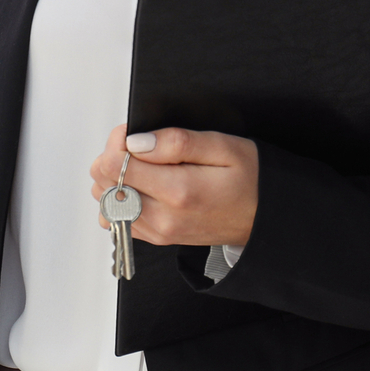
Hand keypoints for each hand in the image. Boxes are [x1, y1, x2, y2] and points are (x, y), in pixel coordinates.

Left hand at [89, 124, 258, 247]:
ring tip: (144, 167)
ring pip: (105, 202)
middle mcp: (162, 217)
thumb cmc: (251, 182)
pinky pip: (117, 219)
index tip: (133, 133)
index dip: (117, 141)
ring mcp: (157, 231)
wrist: (268, 221)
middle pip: (102, 184)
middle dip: (113, 157)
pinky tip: (143, 186)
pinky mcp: (157, 238)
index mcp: (178, 191)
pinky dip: (120, 199)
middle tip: (140, 148)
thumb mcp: (223, 147)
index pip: (112, 165)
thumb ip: (176, 142)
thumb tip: (136, 141)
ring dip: (114, 179)